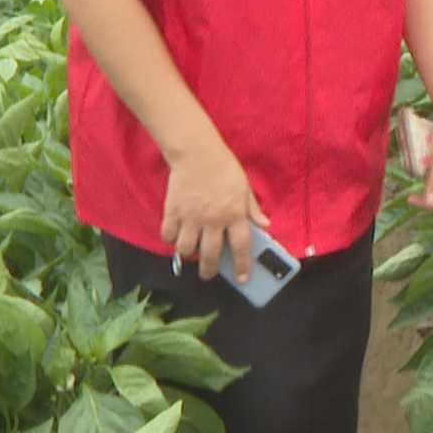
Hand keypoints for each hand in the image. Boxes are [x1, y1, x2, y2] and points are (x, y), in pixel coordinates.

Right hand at [161, 141, 266, 282]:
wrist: (197, 153)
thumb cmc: (224, 169)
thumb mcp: (244, 188)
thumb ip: (252, 209)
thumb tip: (264, 225)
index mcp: (234, 214)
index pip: (240, 247)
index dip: (242, 266)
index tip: (242, 279)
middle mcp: (213, 219)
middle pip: (210, 254)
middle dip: (209, 270)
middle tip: (209, 274)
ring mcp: (191, 217)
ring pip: (186, 249)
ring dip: (188, 255)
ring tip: (192, 252)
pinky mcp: (172, 212)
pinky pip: (168, 235)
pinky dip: (171, 240)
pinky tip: (176, 237)